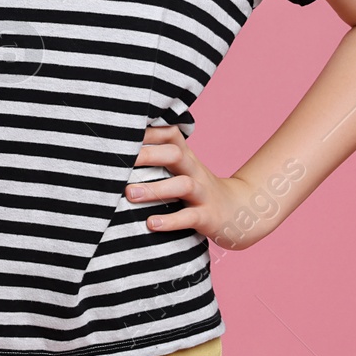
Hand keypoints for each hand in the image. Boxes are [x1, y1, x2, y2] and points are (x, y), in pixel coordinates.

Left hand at [123, 125, 276, 250]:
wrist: (239, 212)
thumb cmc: (197, 188)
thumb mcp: (182, 168)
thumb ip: (157, 157)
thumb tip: (116, 150)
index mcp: (186, 156)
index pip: (170, 134)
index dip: (149, 131)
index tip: (122, 132)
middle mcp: (194, 170)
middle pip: (175, 154)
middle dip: (148, 155)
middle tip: (120, 160)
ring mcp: (203, 193)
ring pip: (182, 185)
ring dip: (154, 189)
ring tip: (129, 194)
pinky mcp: (207, 217)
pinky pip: (189, 217)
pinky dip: (170, 221)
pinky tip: (151, 223)